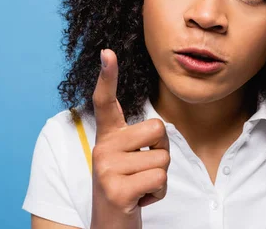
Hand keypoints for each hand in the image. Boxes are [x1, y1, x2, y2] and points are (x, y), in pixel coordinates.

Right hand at [90, 49, 170, 228]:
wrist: (109, 226)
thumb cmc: (126, 188)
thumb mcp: (127, 160)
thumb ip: (138, 140)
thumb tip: (158, 131)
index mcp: (106, 137)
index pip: (105, 101)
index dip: (107, 76)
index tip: (107, 52)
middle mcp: (102, 148)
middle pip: (158, 129)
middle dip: (162, 152)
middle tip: (142, 170)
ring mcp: (106, 168)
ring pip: (163, 158)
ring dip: (160, 177)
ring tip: (139, 186)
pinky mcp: (116, 189)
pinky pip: (160, 179)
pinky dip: (158, 193)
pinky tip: (139, 199)